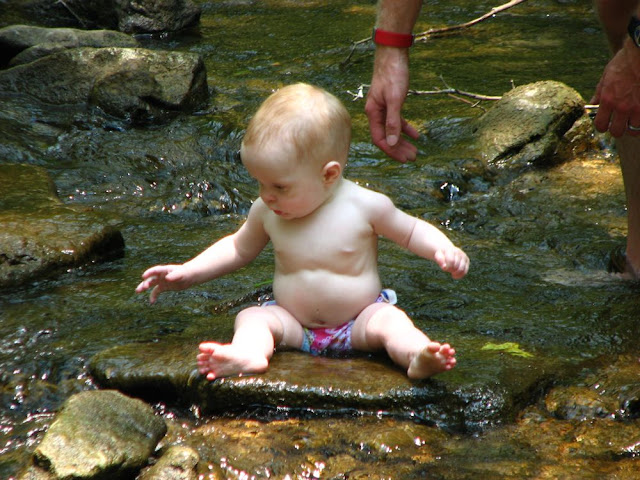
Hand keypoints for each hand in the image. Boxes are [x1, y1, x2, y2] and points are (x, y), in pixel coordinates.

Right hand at [135, 264, 191, 303]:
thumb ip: (174, 276)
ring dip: (144, 287)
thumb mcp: (181, 274)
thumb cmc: (185, 273)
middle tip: (141, 288)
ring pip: (151, 284)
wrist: (189, 276)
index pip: (155, 270)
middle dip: (145, 283)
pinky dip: (153, 296)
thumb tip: (167, 278)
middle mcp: (161, 275)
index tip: (143, 277)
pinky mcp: (164, 287)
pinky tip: (151, 302)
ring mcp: (161, 281)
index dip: (149, 273)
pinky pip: (156, 291)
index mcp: (165, 270)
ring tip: (138, 291)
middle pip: (151, 278)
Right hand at [365, 46, 419, 162]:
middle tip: (413, 158)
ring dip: (403, 141)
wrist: (393, 54)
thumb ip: (393, 122)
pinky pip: (397, 120)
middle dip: (399, 149)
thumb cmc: (392, 75)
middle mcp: (376, 113)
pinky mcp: (391, 102)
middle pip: (386, 137)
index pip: (380, 139)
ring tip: (415, 151)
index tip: (404, 159)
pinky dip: (405, 129)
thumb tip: (391, 143)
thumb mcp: (395, 100)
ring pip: (392, 131)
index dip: (391, 151)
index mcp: (373, 113)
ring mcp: (383, 108)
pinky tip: (416, 135)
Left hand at [434, 247, 468, 279]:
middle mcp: (459, 252)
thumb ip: (440, 261)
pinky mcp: (467, 260)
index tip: (444, 268)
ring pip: (461, 270)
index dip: (447, 267)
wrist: (447, 250)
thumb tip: (444, 267)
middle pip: (456, 266)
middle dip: (450, 270)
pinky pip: (465, 271)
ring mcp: (464, 256)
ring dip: (455, 273)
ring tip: (451, 273)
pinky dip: (460, 275)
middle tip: (448, 269)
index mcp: (451, 250)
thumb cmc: (441, 254)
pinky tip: (455, 276)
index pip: (451, 261)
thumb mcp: (438, 256)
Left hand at [592, 39, 639, 137]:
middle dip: (617, 130)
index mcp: (608, 101)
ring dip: (633, 126)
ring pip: (635, 129)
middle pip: (617, 132)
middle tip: (619, 124)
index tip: (605, 125)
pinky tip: (639, 114)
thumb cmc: (623, 63)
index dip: (602, 127)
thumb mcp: (605, 78)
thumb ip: (599, 94)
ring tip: (632, 120)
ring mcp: (638, 106)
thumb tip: (592, 105)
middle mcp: (623, 106)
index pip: (601, 125)